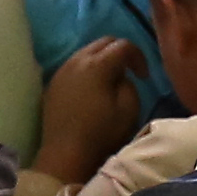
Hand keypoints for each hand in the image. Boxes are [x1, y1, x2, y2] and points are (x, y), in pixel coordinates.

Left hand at [37, 32, 151, 185]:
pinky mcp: (53, 83)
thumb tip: (120, 76)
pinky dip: (87, 69)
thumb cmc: (101, 133)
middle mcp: (77, 60)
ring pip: (86, 51)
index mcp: (98, 65)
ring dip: (102, 59)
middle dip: (120, 52)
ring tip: (110, 80)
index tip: (144, 77)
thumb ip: (129, 84)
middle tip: (130, 72)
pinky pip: (74, 65)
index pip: (123, 45)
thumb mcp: (129, 109)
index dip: (139, 57)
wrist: (66, 153)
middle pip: (103, 42)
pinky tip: (91, 89)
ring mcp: (62, 70)